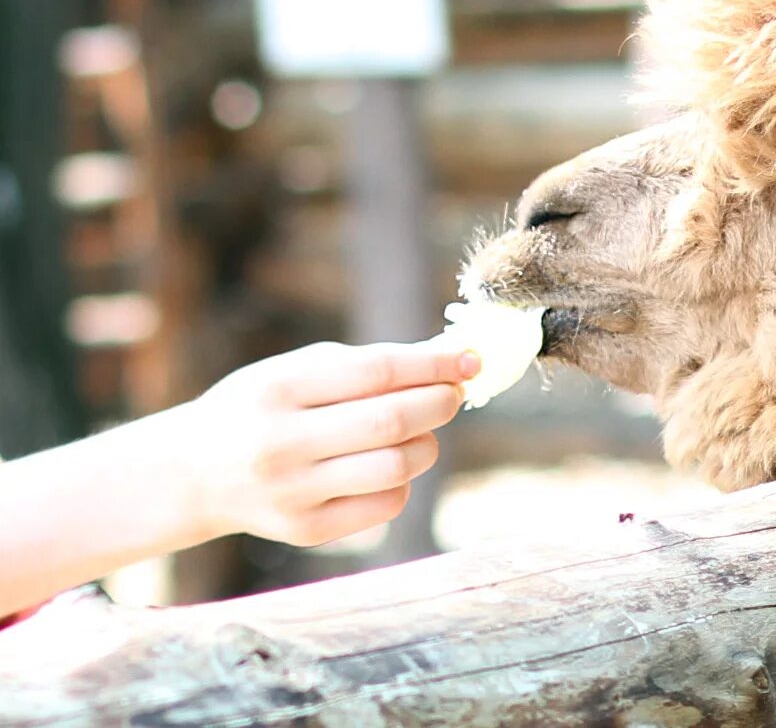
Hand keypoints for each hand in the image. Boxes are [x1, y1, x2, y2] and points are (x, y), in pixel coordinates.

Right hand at [179, 341, 479, 546]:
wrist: (193, 474)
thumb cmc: (261, 408)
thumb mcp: (294, 371)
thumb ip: (363, 365)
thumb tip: (446, 359)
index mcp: (278, 388)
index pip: (377, 371)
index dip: (433, 363)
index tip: (469, 358)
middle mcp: (281, 442)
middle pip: (392, 421)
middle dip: (440, 402)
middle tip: (455, 393)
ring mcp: (292, 492)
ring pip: (397, 467)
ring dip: (429, 444)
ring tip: (424, 430)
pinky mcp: (305, 531)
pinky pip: (385, 505)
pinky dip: (404, 481)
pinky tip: (392, 465)